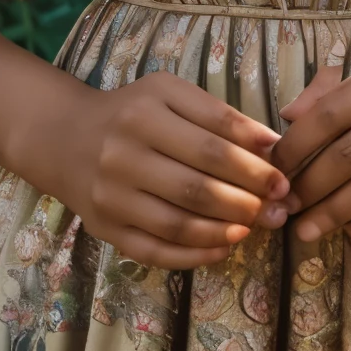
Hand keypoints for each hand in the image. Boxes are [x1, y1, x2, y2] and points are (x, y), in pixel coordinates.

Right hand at [34, 71, 291, 269]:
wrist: (67, 139)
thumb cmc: (133, 112)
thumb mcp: (171, 95)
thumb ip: (219, 115)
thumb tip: (271, 144)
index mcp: (146, 111)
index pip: (212, 141)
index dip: (253, 162)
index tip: (283, 177)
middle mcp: (124, 153)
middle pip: (197, 185)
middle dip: (246, 200)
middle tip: (277, 209)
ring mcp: (112, 195)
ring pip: (178, 223)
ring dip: (224, 230)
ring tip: (254, 228)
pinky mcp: (105, 228)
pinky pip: (155, 251)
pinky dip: (193, 255)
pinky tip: (222, 248)